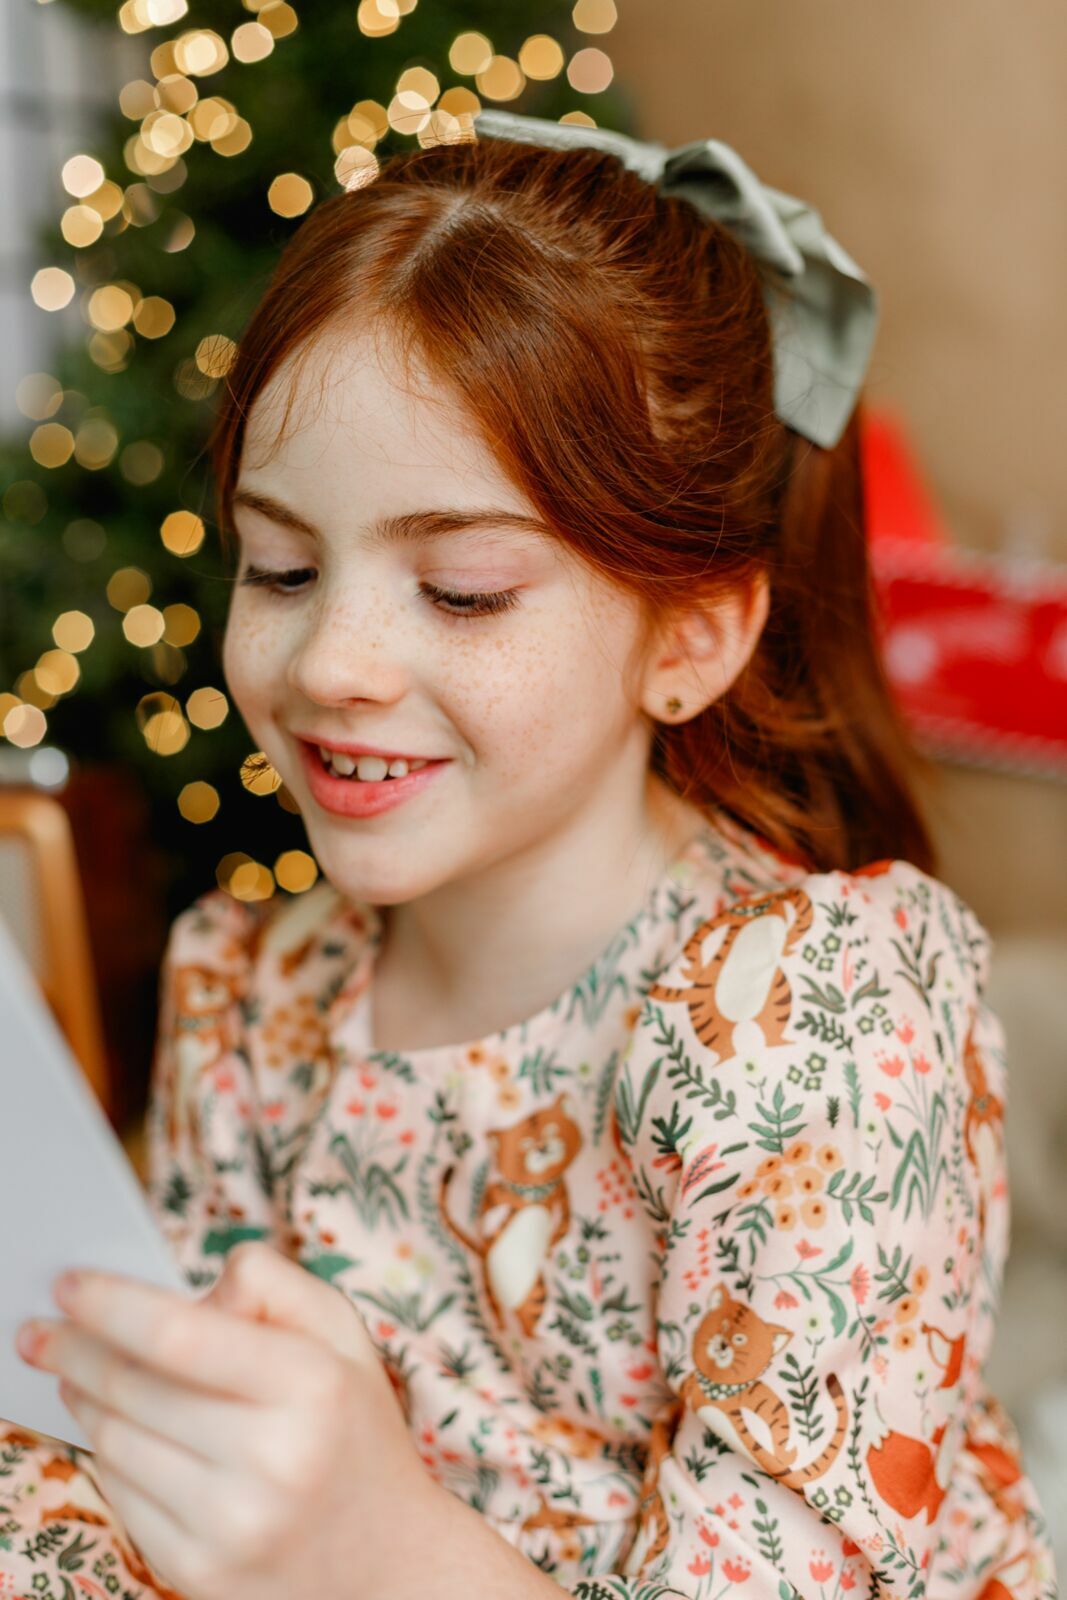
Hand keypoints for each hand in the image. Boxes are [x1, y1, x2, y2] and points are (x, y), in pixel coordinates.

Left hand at [15, 1242, 439, 1599]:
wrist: (390, 1563)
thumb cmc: (353, 1429)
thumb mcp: (343, 1334)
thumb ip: (273, 1283)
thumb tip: (190, 1290)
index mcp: (310, 1383)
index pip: (177, 1334)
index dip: (109, 1305)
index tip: (67, 1285)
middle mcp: (272, 1458)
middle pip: (132, 1388)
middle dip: (74, 1350)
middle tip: (42, 1330)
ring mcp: (232, 1524)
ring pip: (116, 1442)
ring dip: (85, 1400)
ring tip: (79, 1376)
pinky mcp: (201, 1573)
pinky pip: (121, 1497)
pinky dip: (108, 1456)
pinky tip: (115, 1431)